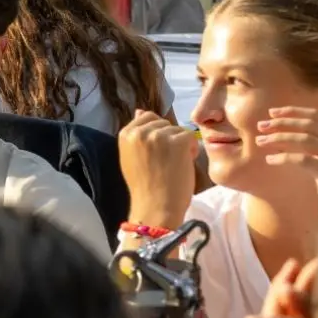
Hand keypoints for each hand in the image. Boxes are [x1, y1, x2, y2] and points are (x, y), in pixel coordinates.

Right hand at [118, 110, 196, 232]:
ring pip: (177, 129)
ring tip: (174, 164)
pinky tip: (184, 164)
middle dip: (169, 138)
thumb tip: (139, 110)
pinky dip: (191, 150)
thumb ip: (137, 134)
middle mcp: (139, 131)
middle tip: (166, 161)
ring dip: (181, 145)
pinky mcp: (177, 141)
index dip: (156, 134)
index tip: (156, 154)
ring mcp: (158, 135)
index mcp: (125, 134)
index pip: (146, 117)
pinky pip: (190, 136)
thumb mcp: (132, 156)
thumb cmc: (145, 186)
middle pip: (163, 123)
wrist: (155, 207)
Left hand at [255, 106, 317, 218]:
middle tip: (260, 126)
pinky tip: (270, 159)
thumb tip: (277, 124)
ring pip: (305, 140)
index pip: (315, 116)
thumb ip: (311, 139)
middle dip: (282, 124)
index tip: (271, 113)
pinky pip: (304, 160)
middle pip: (308, 126)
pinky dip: (284, 157)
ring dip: (279, 138)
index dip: (292, 112)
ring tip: (260, 141)